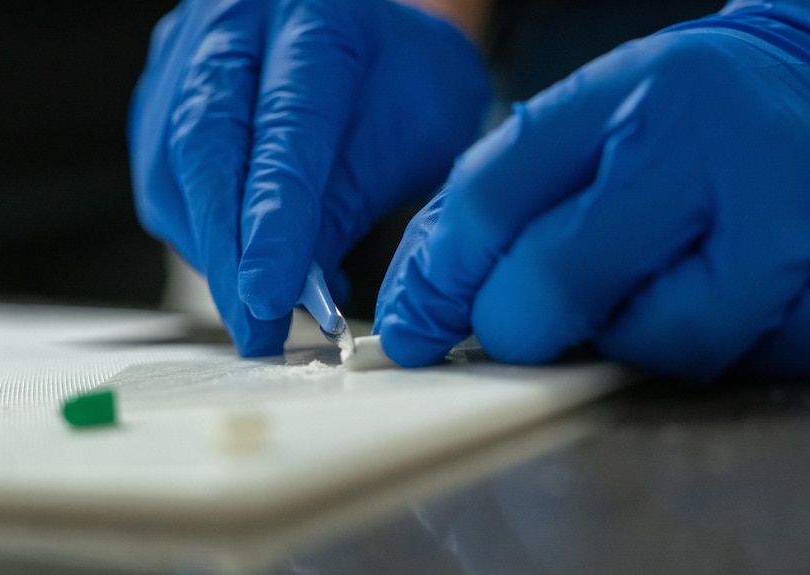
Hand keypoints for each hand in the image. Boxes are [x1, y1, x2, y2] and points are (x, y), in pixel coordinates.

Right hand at [128, 0, 489, 355]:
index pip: (284, 134)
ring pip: (170, 166)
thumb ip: (350, 205)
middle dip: (226, 253)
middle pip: (205, 146)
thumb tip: (293, 293)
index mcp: (315, 19)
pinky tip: (234, 258)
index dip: (273, 226)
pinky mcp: (165, 83)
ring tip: (253, 301)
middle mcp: (237, 22)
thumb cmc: (404, 82)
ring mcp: (189, 49)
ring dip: (208, 249)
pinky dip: (196, 228)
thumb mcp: (414, 137)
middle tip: (252, 328)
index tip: (270, 300)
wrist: (373, 37)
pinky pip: (161, 171)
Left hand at [375, 2, 809, 380]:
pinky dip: (681, 350)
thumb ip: (498, 201)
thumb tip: (418, 305)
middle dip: (513, 326)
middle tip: (517, 322)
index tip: (413, 325)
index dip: (434, 281)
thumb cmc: (680, 117)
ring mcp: (774, 227)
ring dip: (613, 340)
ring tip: (629, 294)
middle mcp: (698, 153)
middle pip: (552, 285)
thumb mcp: (587, 119)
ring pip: (643, 343)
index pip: (488, 203)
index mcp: (624, 95)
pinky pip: (717, 365)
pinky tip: (690, 300)